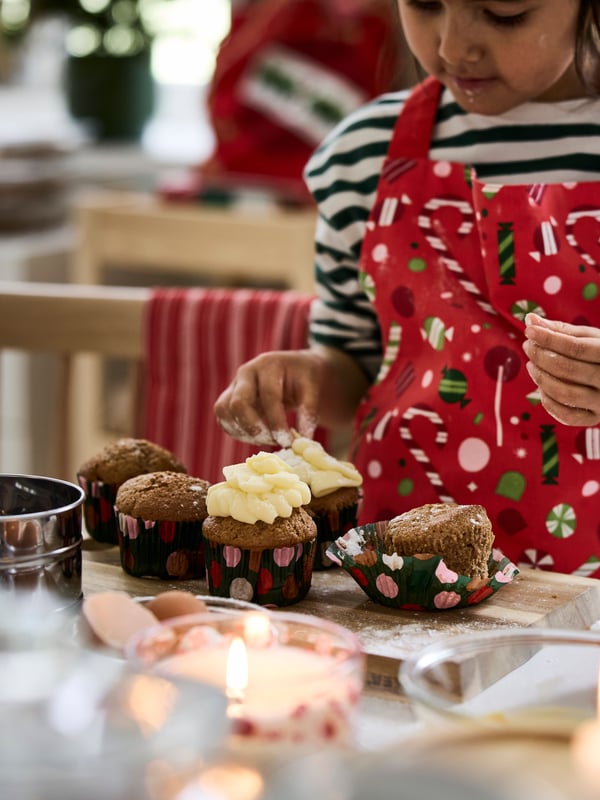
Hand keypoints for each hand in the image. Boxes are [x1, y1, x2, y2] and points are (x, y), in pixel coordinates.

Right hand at [214, 346, 367, 446]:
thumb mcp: (312, 388)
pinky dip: (237, 433)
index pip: (268, 396)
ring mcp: (233, 385)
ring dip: (244, 433)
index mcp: (268, 365)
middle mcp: (245, 373)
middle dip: (255, 429)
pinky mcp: (228, 398)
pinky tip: (258, 438)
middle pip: (238, 404)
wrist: (292, 368)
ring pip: (224, 412)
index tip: (288, 442)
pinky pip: (223, 419)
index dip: (277, 422)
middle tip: (275, 442)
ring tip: (268, 440)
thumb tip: (303, 441)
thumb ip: (309, 412)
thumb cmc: (303, 376)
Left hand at [522, 313, 599, 425]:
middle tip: (528, 346)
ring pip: (564, 393)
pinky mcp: (595, 418)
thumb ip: (562, 330)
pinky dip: (548, 403)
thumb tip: (530, 319)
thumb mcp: (591, 338)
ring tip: (531, 365)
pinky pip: (567, 416)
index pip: (576, 347)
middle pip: (567, 369)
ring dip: (541, 378)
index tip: (530, 330)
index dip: (549, 338)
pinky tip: (541, 388)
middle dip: (541, 356)